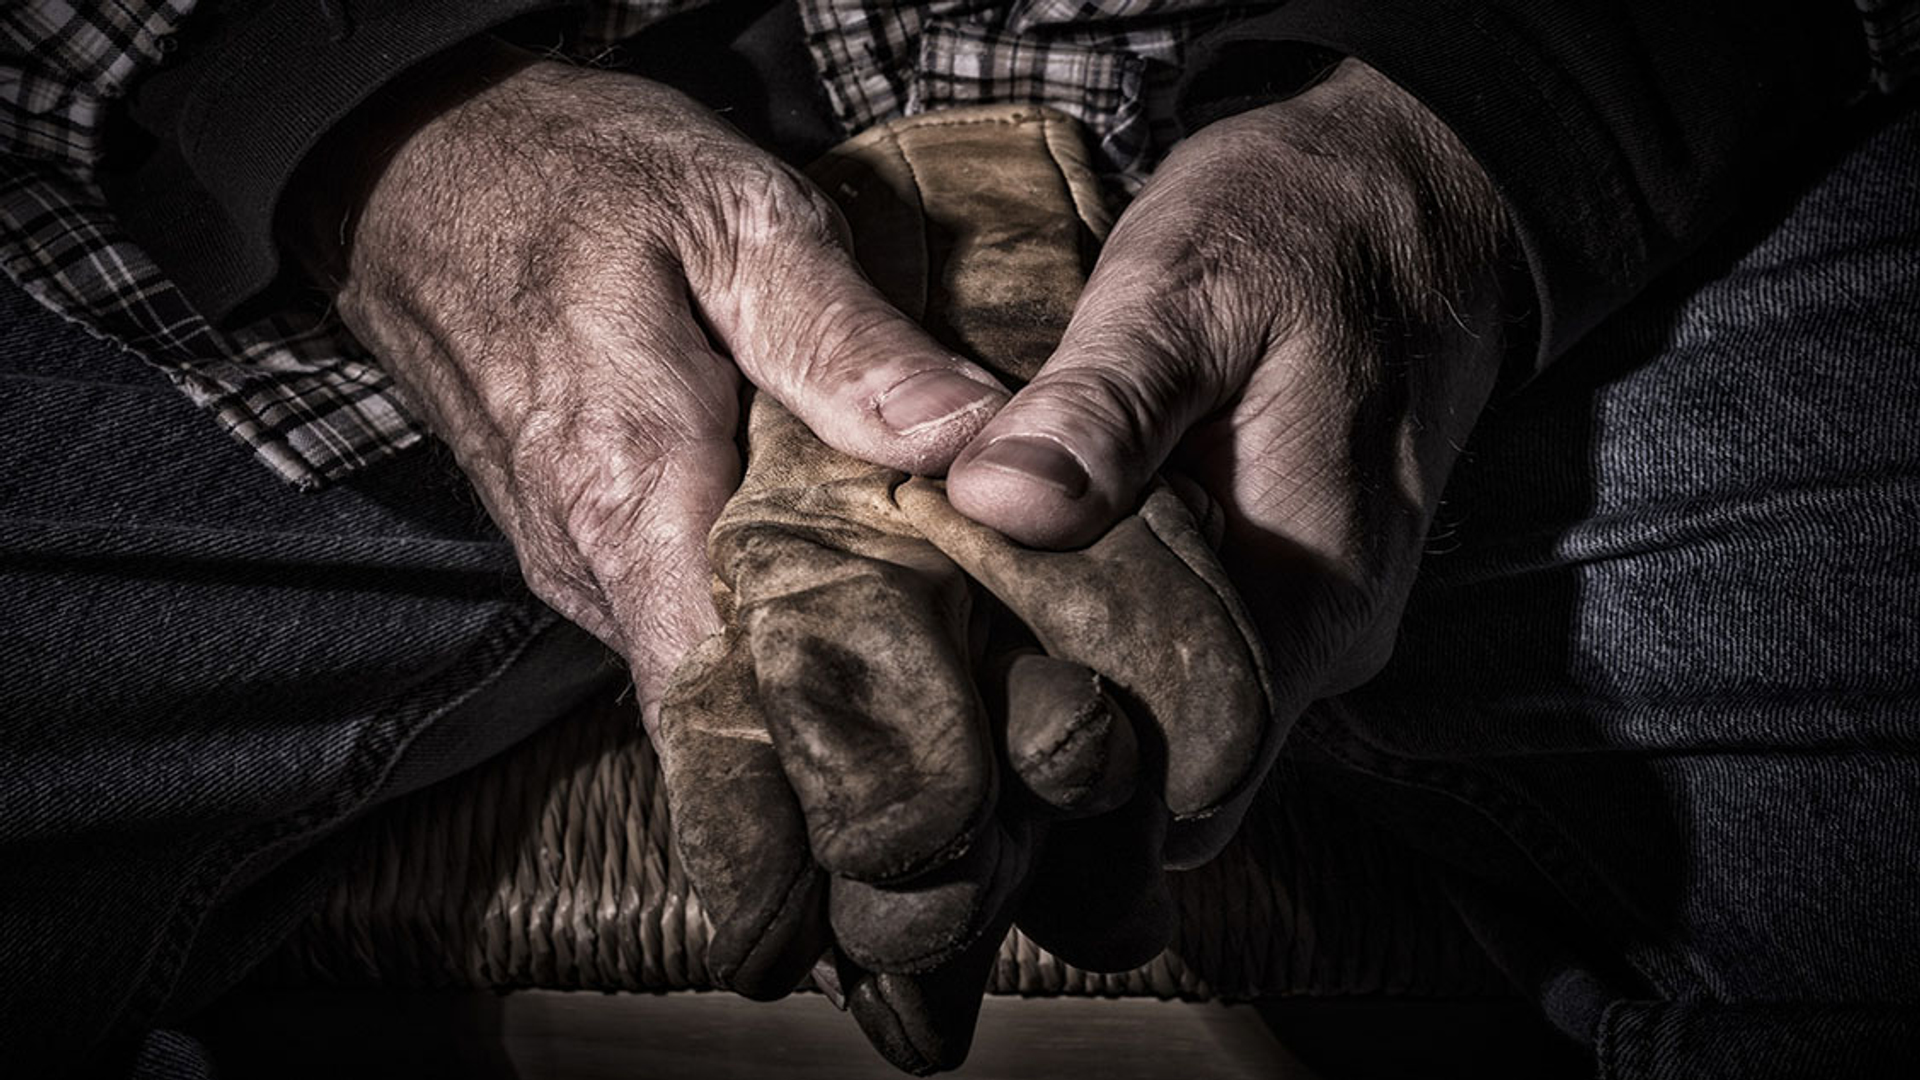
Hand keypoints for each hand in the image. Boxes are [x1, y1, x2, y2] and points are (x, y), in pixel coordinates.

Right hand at [324, 53, 1009, 720]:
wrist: (418, 164)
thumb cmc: (577, 174)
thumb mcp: (735, 217)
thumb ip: (849, 343)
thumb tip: (980, 447)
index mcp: (634, 493)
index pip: (727, 701)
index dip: (831, 747)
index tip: (938, 756)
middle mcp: (592, 561)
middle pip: (734, 698)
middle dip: (851, 708)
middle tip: (975, 689)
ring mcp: (575, 563)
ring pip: (707, 662)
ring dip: (810, 659)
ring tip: (933, 636)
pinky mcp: (575, 546)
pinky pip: (681, 615)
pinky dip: (762, 610)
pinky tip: (844, 573)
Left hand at [946, 59, 1518, 712]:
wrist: (1414, 196)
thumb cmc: (1303, 229)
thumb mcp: (1186, 287)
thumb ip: (1100, 405)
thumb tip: (996, 507)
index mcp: (1311, 595)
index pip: (1187, 773)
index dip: (1071, 776)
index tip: (956, 716)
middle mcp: (1317, 637)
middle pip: (1171, 762)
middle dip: (1050, 743)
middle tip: (930, 675)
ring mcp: (1302, 616)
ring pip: (1172, 708)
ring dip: (1070, 682)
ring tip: (957, 627)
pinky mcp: (1276, 581)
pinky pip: (1182, 646)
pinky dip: (1100, 630)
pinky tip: (1019, 581)